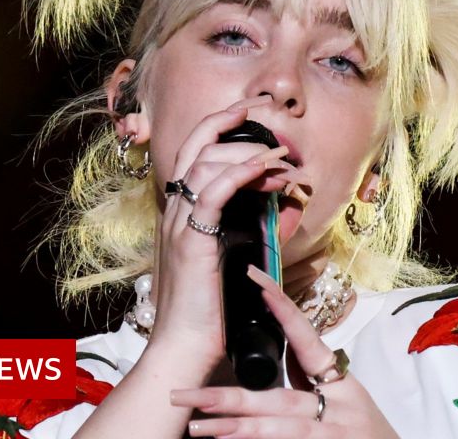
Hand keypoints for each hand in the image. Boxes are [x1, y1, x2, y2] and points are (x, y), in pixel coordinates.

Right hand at [148, 95, 309, 369]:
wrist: (185, 349)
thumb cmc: (208, 311)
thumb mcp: (232, 257)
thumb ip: (248, 226)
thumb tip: (279, 202)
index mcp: (182, 211)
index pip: (197, 150)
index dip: (223, 125)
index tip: (254, 113)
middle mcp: (175, 209)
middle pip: (196, 142)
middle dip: (232, 117)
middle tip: (265, 108)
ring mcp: (178, 222)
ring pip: (206, 162)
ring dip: (248, 151)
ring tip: (282, 157)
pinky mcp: (191, 239)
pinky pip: (212, 191)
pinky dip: (240, 172)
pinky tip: (266, 168)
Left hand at [169, 266, 399, 438]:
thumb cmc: (364, 431)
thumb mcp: (344, 399)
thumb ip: (306, 378)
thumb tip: (268, 350)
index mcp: (341, 382)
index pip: (307, 339)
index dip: (282, 310)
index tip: (256, 283)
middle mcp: (340, 407)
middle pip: (279, 399)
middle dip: (230, 398)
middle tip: (185, 394)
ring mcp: (335, 436)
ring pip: (282, 430)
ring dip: (236, 428)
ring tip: (198, 427)